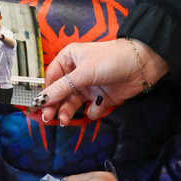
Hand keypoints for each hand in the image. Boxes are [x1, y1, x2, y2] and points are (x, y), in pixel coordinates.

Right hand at [38, 38, 168, 125]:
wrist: (141, 65)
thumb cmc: (109, 60)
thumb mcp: (83, 73)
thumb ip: (62, 88)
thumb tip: (41, 100)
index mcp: (69, 59)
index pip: (51, 78)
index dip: (45, 93)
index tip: (39, 108)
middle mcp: (77, 73)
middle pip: (60, 94)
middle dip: (55, 106)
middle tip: (49, 119)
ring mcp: (89, 86)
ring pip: (73, 103)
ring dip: (68, 112)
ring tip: (65, 121)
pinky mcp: (101, 97)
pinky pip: (91, 109)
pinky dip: (93, 110)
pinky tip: (98, 106)